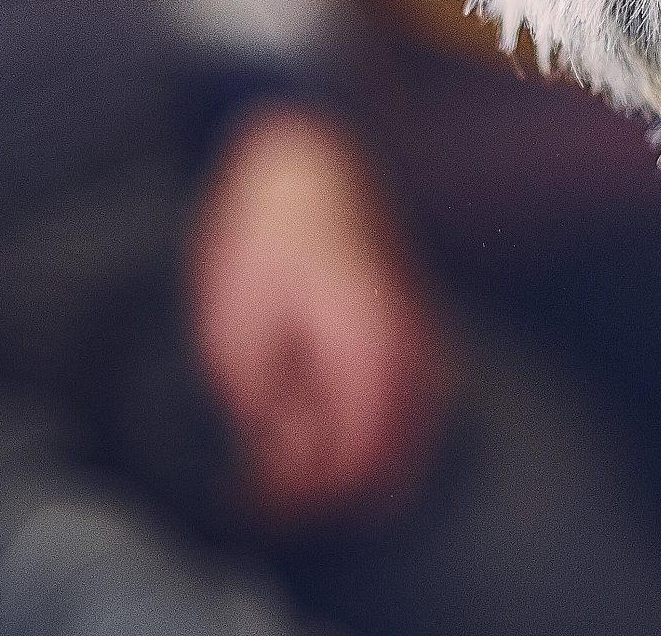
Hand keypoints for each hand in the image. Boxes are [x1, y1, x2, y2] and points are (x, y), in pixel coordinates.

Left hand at [188, 103, 454, 524]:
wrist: (311, 156)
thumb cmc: (265, 233)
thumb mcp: (237, 327)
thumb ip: (266, 411)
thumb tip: (279, 465)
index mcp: (368, 352)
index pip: (352, 468)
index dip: (298, 503)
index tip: (243, 498)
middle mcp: (413, 350)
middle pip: (395, 469)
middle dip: (329, 497)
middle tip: (264, 494)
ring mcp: (423, 336)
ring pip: (411, 440)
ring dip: (354, 467)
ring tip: (282, 459)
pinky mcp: (416, 325)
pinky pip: (415, 405)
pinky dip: (374, 432)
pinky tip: (318, 423)